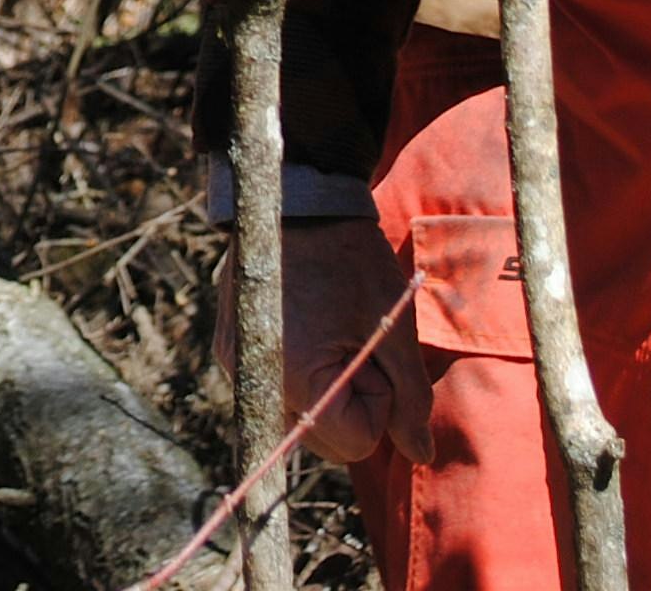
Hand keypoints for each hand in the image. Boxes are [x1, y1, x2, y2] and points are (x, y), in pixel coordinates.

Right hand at [212, 211, 432, 466]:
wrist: (293, 198)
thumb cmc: (350, 259)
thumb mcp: (393, 324)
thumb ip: (411, 397)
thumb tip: (419, 454)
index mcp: (297, 379)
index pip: (355, 443)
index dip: (380, 403)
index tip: (375, 350)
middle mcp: (255, 380)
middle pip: (324, 439)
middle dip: (353, 402)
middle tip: (357, 341)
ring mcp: (236, 364)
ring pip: (300, 416)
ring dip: (327, 390)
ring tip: (333, 332)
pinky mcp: (231, 347)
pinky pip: (277, 387)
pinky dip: (302, 373)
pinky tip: (310, 327)